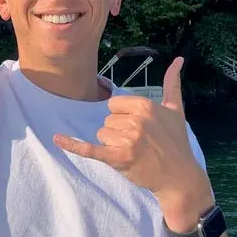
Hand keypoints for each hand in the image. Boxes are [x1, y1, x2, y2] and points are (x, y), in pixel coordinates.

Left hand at [54, 57, 212, 227]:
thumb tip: (179, 59)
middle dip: (118, 133)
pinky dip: (72, 145)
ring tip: (134, 152)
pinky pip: (89, 148)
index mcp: (144, 106)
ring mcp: (127, 140)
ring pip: (101, 135)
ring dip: (112, 146)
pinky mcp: (118, 158)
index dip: (122, 117)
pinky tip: (57, 138)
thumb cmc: (176, 142)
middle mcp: (136, 120)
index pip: (113, 105)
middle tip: (139, 144)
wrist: (179, 176)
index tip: (139, 128)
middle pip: (106, 121)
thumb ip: (172, 83)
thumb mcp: (176, 110)